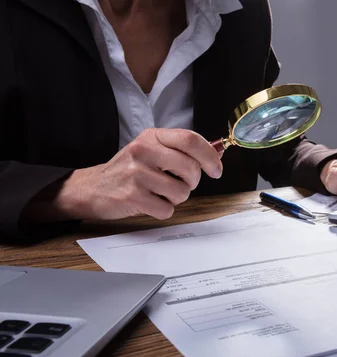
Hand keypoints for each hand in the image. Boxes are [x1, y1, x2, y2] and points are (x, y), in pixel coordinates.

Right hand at [52, 128, 221, 220]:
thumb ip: (180, 151)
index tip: (216, 170)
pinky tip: (149, 203)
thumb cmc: (128, 170)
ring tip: (159, 193)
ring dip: (176, 198)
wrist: (91, 188)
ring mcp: (136, 174)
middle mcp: (143, 151)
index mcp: (152, 136)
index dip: (210, 157)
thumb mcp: (151, 150)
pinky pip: (167, 210)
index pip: (191, 140)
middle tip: (181, 184)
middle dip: (192, 182)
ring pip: (181, 192)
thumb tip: (216, 155)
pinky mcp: (132, 196)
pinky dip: (163, 210)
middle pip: (191, 168)